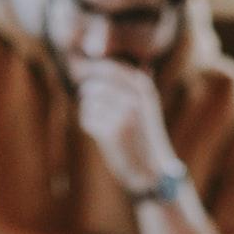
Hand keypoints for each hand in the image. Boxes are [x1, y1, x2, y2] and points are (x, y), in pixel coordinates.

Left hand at [72, 59, 178, 197]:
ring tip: (100, 122)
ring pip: (88, 102)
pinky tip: (100, 133)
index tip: (84, 74)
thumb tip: (130, 63)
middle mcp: (134, 98)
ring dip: (89, 111)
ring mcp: (123, 115)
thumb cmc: (143, 137)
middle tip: (90, 102)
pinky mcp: (111, 132)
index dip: (93, 69)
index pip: (111, 68)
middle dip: (88, 93)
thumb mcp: (147, 106)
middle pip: (95, 85)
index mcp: (144, 89)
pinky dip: (88, 125)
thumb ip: (138, 84)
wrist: (149, 170)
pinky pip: (86, 118)